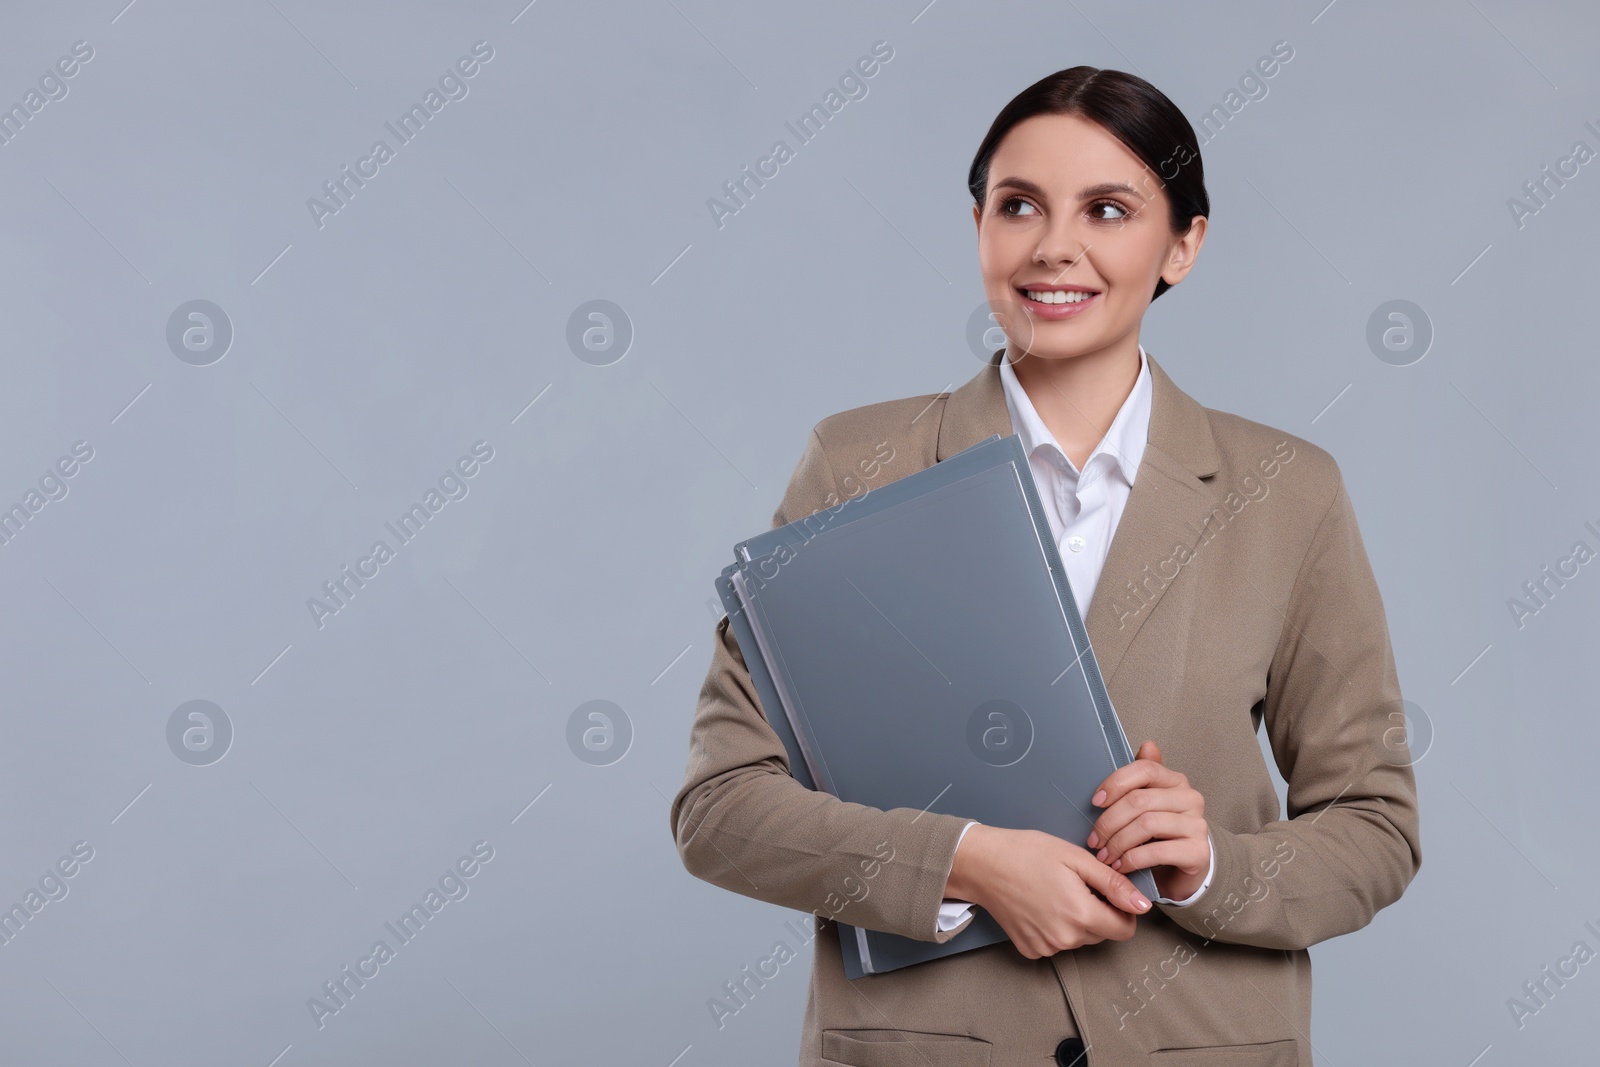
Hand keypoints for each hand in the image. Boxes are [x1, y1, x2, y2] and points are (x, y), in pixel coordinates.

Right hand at [943, 824, 1150, 958]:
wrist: (981, 864)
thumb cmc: (1026, 853)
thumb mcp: (1075, 858)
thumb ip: (1113, 883)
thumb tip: (1143, 905)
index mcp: (1081, 914)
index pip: (1125, 929)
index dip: (1123, 909)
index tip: (1108, 891)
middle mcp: (1065, 938)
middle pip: (1103, 933)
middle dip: (1099, 911)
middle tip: (1076, 884)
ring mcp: (1046, 947)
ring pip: (1080, 939)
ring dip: (1077, 920)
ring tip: (1055, 892)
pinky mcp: (1031, 950)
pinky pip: (1057, 943)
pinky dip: (1055, 927)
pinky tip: (1040, 905)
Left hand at [1086, 740, 1209, 901]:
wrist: (1185, 872)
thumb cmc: (1161, 836)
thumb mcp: (1149, 806)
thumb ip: (1143, 778)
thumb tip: (1147, 745)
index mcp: (1175, 781)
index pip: (1145, 769)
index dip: (1115, 782)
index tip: (1095, 801)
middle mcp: (1190, 799)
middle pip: (1139, 800)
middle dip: (1109, 822)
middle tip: (1094, 840)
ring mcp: (1197, 825)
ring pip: (1146, 824)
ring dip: (1118, 843)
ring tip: (1105, 856)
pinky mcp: (1198, 852)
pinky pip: (1157, 851)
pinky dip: (1132, 859)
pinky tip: (1121, 866)